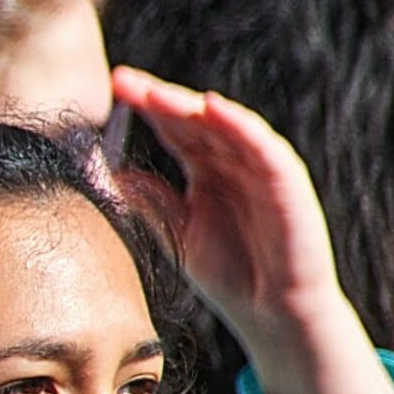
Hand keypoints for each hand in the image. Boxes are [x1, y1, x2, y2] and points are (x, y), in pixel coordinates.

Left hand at [111, 67, 341, 328]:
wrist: (271, 313)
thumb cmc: (228, 272)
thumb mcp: (175, 230)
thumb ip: (147, 198)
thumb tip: (104, 171)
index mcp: (206, 168)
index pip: (172, 127)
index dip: (144, 106)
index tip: (112, 87)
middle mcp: (234, 161)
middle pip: (194, 119)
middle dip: (159, 98)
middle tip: (123, 81)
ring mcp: (262, 169)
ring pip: (227, 125)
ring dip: (192, 106)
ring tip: (156, 92)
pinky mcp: (288, 185)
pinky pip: (265, 148)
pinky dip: (242, 125)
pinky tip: (214, 109)